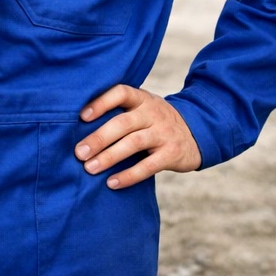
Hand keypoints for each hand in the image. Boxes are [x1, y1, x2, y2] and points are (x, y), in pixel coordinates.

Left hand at [75, 84, 201, 188]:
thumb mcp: (143, 109)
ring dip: (109, 157)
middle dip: (98, 138)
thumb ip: (120, 113)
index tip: (82, 117)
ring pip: (133, 144)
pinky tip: (112, 183)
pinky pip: (148, 166)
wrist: (197, 133)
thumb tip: (79, 128)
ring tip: (90, 168)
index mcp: (142, 99)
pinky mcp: (172, 154)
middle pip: (122, 123)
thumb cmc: (156, 122)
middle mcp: (153, 113)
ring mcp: (164, 133)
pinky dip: (128, 176)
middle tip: (79, 153)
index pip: (121, 93)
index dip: (101, 102)